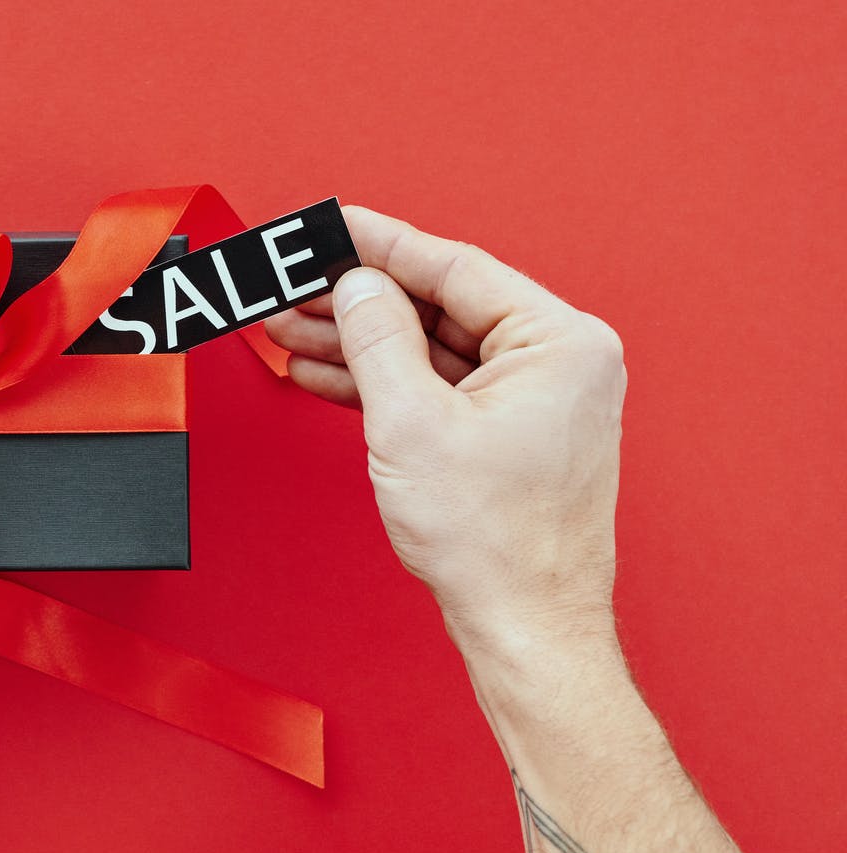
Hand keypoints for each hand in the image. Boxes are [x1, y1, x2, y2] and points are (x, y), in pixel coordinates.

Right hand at [264, 208, 627, 671]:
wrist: (523, 626)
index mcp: (560, 342)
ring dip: (360, 342)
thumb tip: (357, 283)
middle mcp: (559, 363)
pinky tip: (326, 372)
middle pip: (439, 306)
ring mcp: (536, 400)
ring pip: (431, 348)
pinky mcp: (509, 434)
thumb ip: (378, 338)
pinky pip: (438, 387)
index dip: (382, 245)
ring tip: (291, 328)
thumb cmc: (495, 542)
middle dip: (358, 301)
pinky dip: (383, 382)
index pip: (456, 268)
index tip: (334, 227)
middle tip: (295, 286)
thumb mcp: (412, 422)